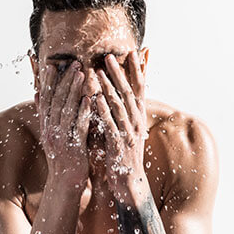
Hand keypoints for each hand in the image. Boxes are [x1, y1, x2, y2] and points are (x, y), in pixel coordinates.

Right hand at [36, 61, 91, 190]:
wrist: (65, 183)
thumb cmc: (62, 157)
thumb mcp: (50, 134)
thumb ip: (46, 114)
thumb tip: (36, 94)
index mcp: (46, 126)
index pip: (44, 100)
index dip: (47, 82)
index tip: (52, 65)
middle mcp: (50, 130)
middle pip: (55, 101)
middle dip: (64, 80)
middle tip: (73, 63)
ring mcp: (60, 138)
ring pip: (66, 110)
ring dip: (73, 90)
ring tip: (81, 73)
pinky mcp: (73, 147)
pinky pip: (77, 126)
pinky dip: (82, 111)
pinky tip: (88, 99)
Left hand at [95, 51, 147, 197]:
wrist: (129, 183)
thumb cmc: (124, 153)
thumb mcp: (127, 128)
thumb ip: (124, 109)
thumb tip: (121, 92)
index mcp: (138, 115)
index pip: (139, 87)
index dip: (137, 68)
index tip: (132, 50)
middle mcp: (136, 121)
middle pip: (128, 92)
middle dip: (119, 72)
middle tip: (108, 55)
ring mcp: (128, 132)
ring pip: (118, 105)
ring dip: (108, 87)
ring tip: (97, 71)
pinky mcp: (118, 144)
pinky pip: (110, 124)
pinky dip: (102, 110)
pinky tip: (95, 99)